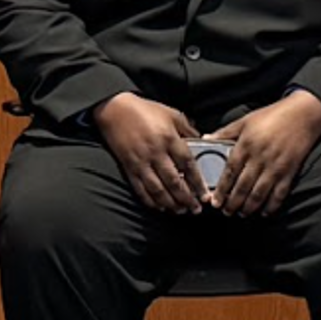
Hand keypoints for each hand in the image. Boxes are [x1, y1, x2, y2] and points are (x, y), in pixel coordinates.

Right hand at [92, 92, 205, 212]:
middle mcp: (155, 153)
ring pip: (158, 190)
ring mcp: (141, 162)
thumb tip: (200, 142)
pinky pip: (140, 189)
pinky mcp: (128, 168)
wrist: (114, 109)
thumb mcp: (171, 114)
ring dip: (170, 204)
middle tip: (195, 209)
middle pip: (174, 182)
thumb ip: (187, 129)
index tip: (205, 195)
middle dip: (186, 199)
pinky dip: (151, 201)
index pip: (188, 165)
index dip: (198, 183)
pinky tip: (160, 207)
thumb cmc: (144, 110)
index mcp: (169, 138)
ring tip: (180, 210)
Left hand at [210, 91, 320, 215]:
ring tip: (242, 213)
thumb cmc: (273, 115)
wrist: (304, 113)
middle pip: (243, 187)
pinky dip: (272, 206)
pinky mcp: (290, 171)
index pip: (230, 172)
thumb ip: (226, 132)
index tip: (215, 202)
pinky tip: (265, 212)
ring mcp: (276, 166)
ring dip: (249, 207)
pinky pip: (279, 193)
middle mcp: (259, 158)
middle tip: (227, 212)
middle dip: (233, 203)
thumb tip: (206, 138)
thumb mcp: (246, 120)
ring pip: (259, 194)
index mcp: (246, 145)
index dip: (221, 190)